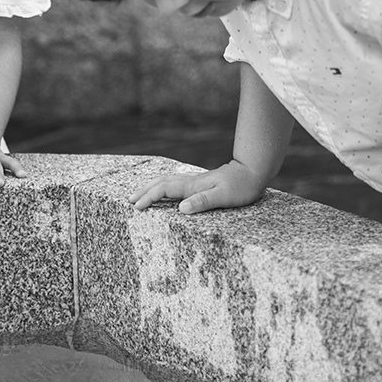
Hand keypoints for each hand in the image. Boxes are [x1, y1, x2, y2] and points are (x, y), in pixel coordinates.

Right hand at [132, 159, 266, 214]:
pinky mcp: (199, 184)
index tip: (136, 207)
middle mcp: (190, 182)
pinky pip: (174, 184)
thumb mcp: (224, 196)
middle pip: (161, 183)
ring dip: (151, 187)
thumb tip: (181, 209)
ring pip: (166, 181)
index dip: (149, 197)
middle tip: (129, 200)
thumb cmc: (241, 187)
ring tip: (139, 195)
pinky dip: (162, 186)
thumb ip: (203, 201)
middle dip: (144, 191)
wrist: (253, 172)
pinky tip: (163, 191)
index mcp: (193, 186)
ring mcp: (194, 182)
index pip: (164, 190)